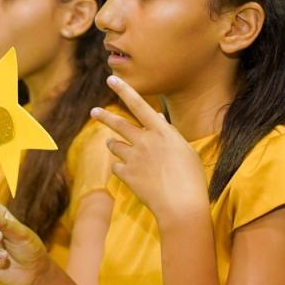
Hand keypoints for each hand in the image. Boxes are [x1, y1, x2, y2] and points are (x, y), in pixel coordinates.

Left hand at [92, 75, 208, 225]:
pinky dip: (121, 168)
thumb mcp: (185, 151)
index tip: (111, 79)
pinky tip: (130, 173)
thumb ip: (169, 134)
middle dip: (104, 116)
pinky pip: (116, 167)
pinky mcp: (126, 175)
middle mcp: (145, 140)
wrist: (181, 205)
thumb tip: (157, 119)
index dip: (124, 90)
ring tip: (115, 144)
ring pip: (114, 145)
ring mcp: (134, 157)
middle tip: (94, 112)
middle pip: (119, 123)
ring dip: (114, 144)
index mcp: (162, 131)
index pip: (139, 104)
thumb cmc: (191, 178)